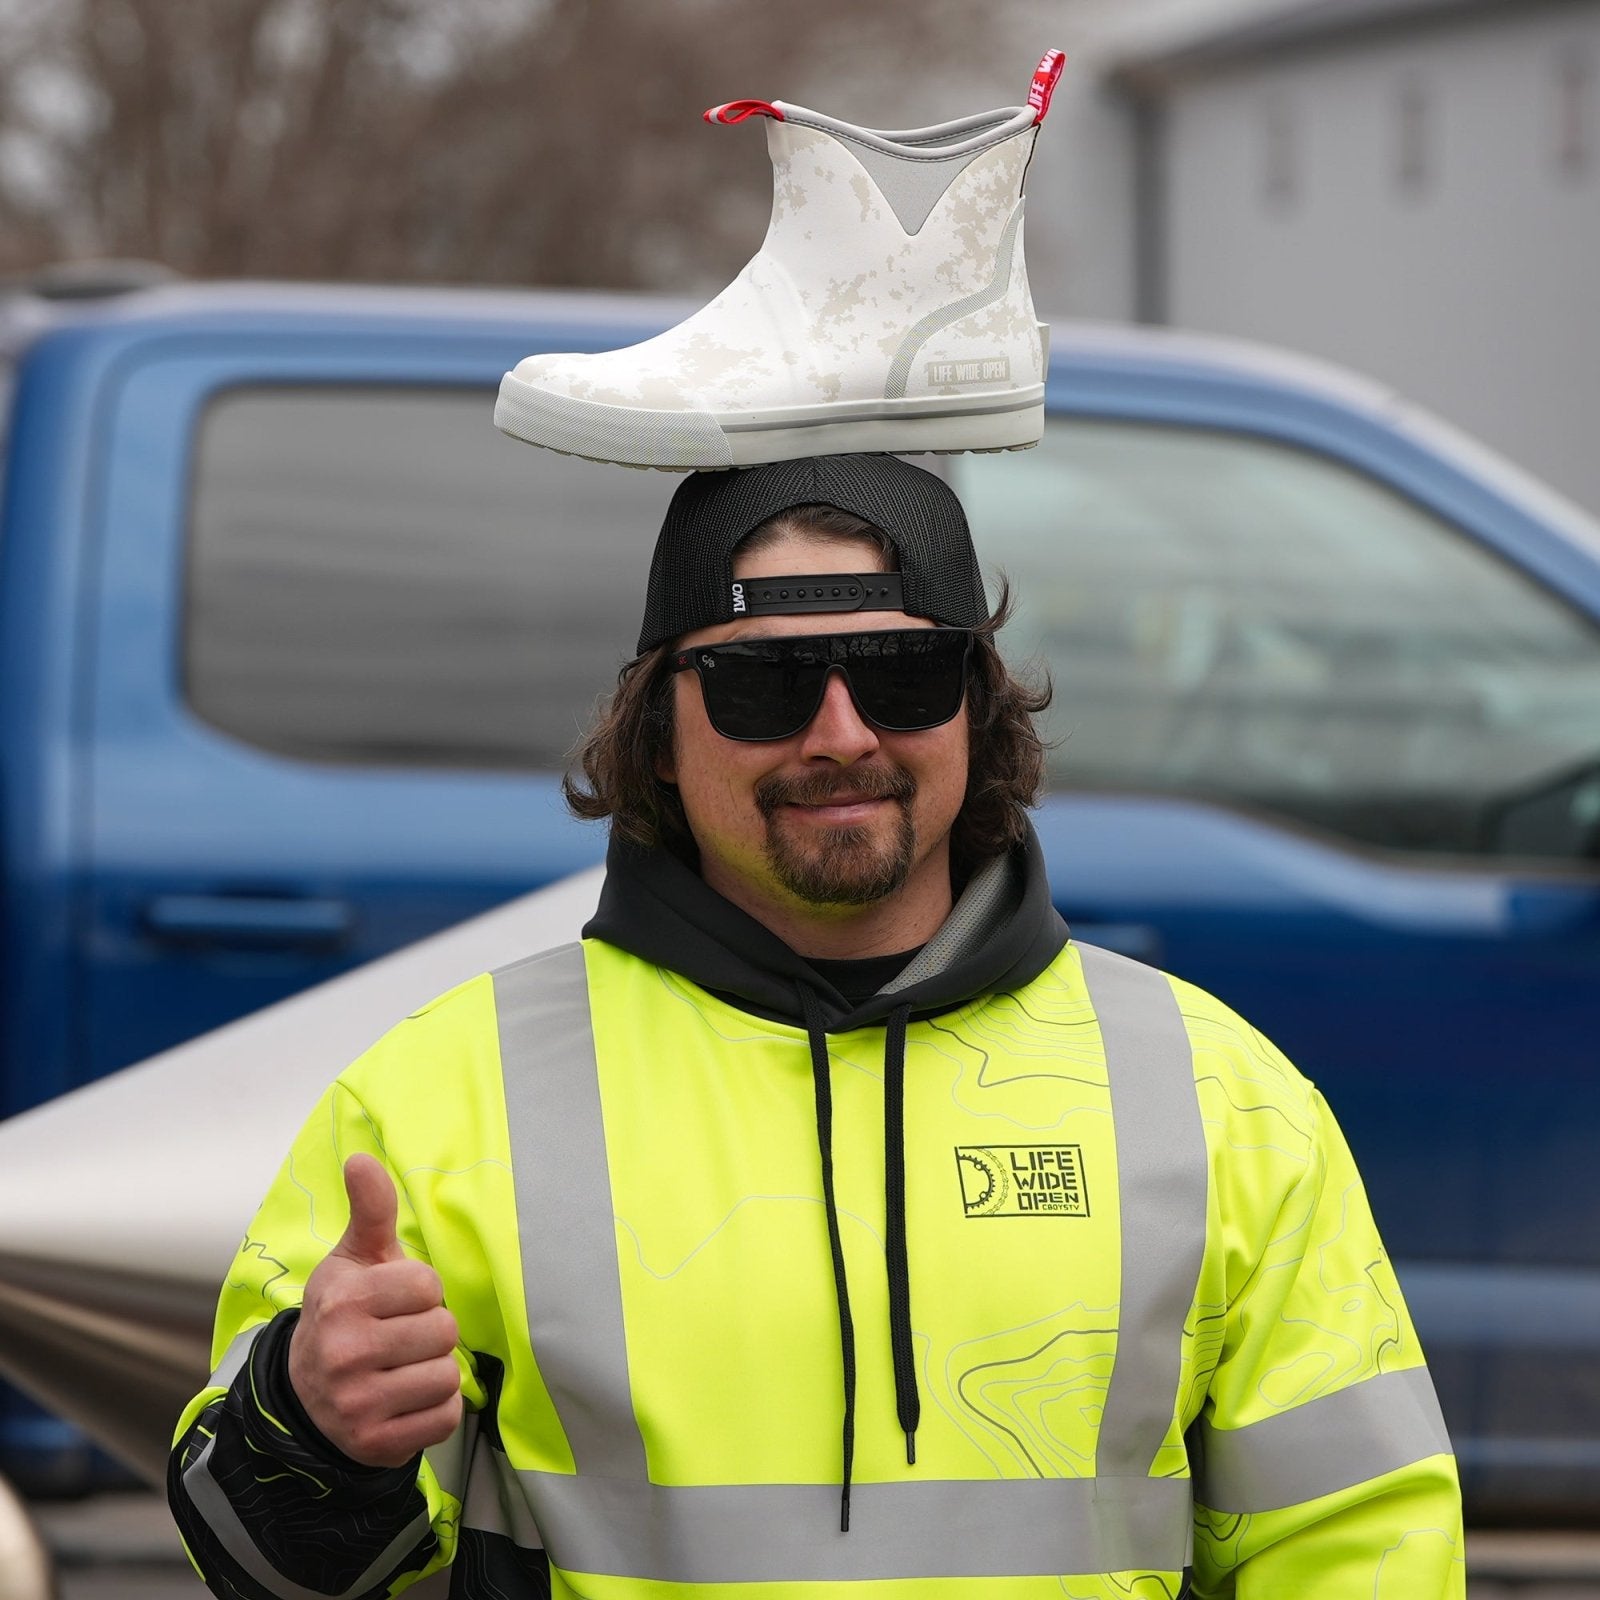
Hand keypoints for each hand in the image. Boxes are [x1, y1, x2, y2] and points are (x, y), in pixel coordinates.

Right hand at [287, 1153, 461, 1466]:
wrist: (304, 1395)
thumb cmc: (343, 1314)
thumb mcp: (352, 1259)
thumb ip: (370, 1209)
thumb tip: (362, 1157)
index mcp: (342, 1300)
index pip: (428, 1285)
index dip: (420, 1292)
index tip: (394, 1301)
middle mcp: (344, 1352)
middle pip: (443, 1331)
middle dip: (430, 1332)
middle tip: (400, 1338)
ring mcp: (357, 1403)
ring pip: (447, 1375)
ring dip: (434, 1371)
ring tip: (401, 1368)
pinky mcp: (374, 1443)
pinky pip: (444, 1418)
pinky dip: (436, 1409)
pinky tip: (406, 1400)